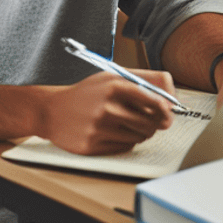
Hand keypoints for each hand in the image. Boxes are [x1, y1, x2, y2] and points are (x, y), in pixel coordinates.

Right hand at [38, 71, 174, 154]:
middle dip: (157, 122)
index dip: (167, 108)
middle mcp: (107, 107)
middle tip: (154, 120)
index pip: (155, 100)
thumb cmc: (88, 92)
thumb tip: (172, 98)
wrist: (51, 111)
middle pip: (151, 121)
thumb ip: (145, 80)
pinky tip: (115, 132)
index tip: (170, 110)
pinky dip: (127, 141)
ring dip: (143, 131)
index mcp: (116, 86)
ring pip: (140, 136)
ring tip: (131, 123)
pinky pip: (125, 146)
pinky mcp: (91, 145)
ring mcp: (99, 128)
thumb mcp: (114, 76)